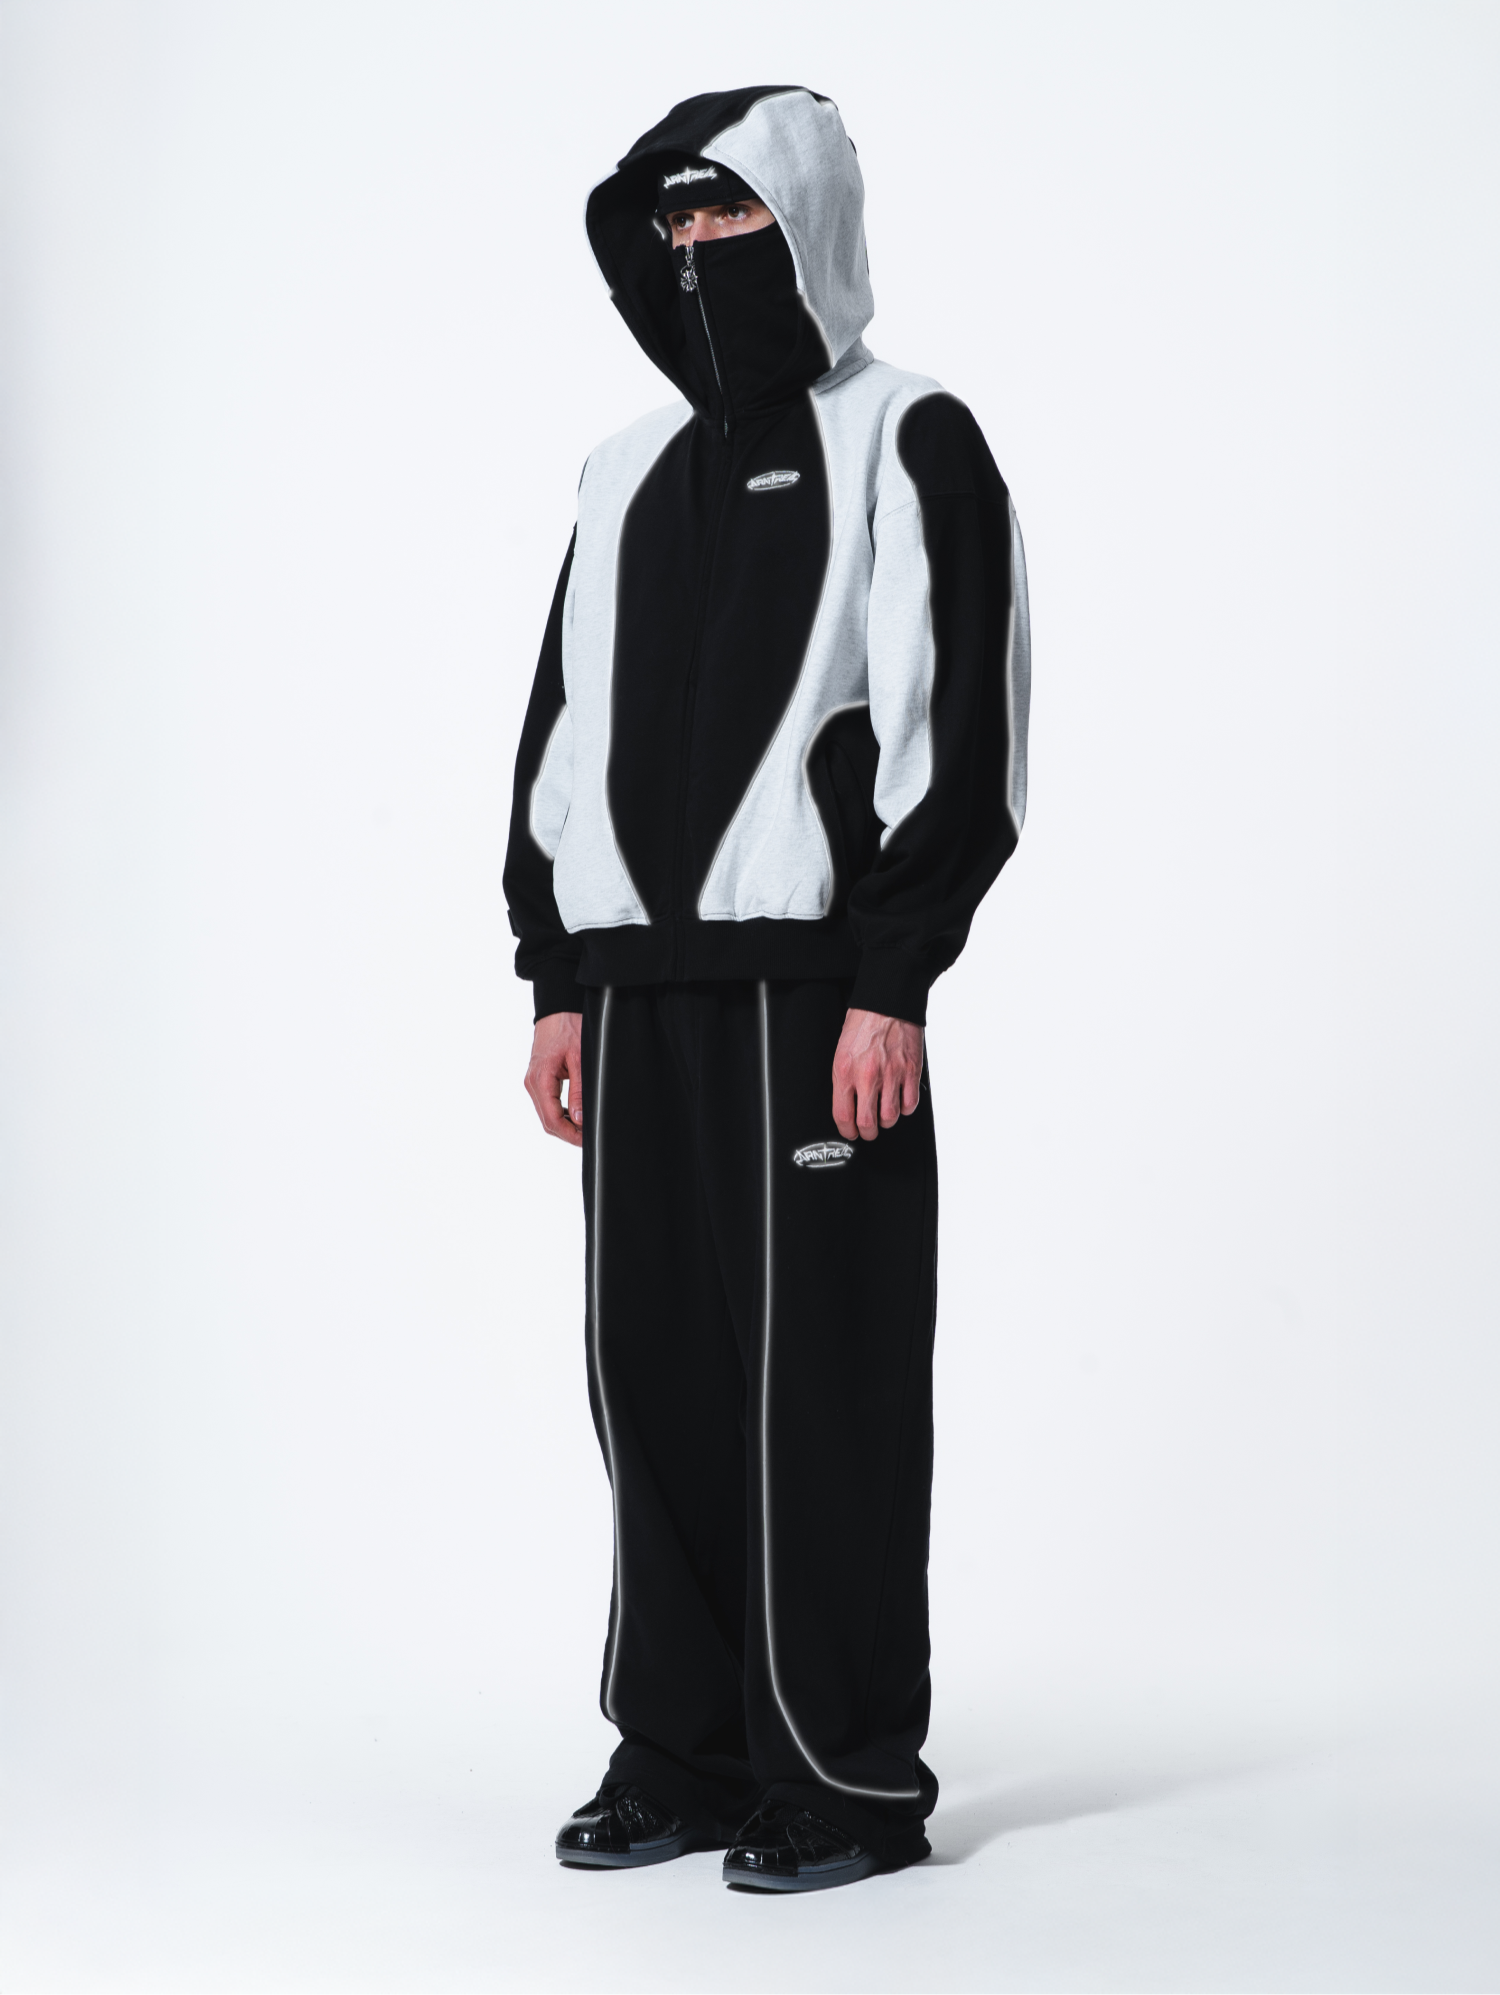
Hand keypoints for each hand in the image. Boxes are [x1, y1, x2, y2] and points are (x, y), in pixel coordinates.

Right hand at [525, 1011, 583, 1146]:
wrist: (557, 1009)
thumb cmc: (568, 1027)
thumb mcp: (580, 1059)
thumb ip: (579, 1091)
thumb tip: (580, 1119)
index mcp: (540, 1079)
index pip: (552, 1119)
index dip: (569, 1134)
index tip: (586, 1139)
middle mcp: (532, 1083)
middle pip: (547, 1121)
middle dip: (567, 1133)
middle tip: (589, 1136)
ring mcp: (532, 1081)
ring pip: (546, 1114)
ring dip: (564, 1124)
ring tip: (585, 1127)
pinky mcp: (537, 1079)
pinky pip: (546, 1103)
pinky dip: (559, 1113)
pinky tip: (575, 1114)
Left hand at [832, 1008, 923, 1141]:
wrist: (888, 1003)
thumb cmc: (863, 1023)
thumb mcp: (841, 1051)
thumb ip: (844, 1079)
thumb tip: (847, 1104)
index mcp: (845, 1071)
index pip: (843, 1116)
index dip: (847, 1131)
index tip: (851, 1132)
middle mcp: (868, 1076)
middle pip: (868, 1124)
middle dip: (868, 1133)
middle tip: (868, 1131)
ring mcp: (891, 1075)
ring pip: (891, 1118)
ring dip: (886, 1121)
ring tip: (884, 1115)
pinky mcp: (910, 1071)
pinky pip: (910, 1104)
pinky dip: (905, 1108)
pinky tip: (900, 1101)